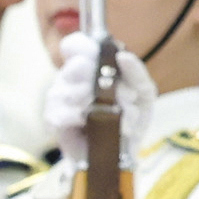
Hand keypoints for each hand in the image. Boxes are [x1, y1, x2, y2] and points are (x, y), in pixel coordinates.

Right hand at [44, 30, 156, 173]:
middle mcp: (70, 79)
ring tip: (117, 116)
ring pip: (69, 90)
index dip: (85, 47)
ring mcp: (59, 100)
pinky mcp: (54, 121)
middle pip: (76, 66)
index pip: (75, 45)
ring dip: (100, 104)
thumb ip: (136, 72)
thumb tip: (123, 55)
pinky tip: (94, 125)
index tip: (100, 58)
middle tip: (125, 98)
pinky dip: (83, 118)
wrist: (123, 153)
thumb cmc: (130, 118)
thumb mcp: (144, 92)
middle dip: (105, 83)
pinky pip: (60, 113)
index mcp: (90, 66)